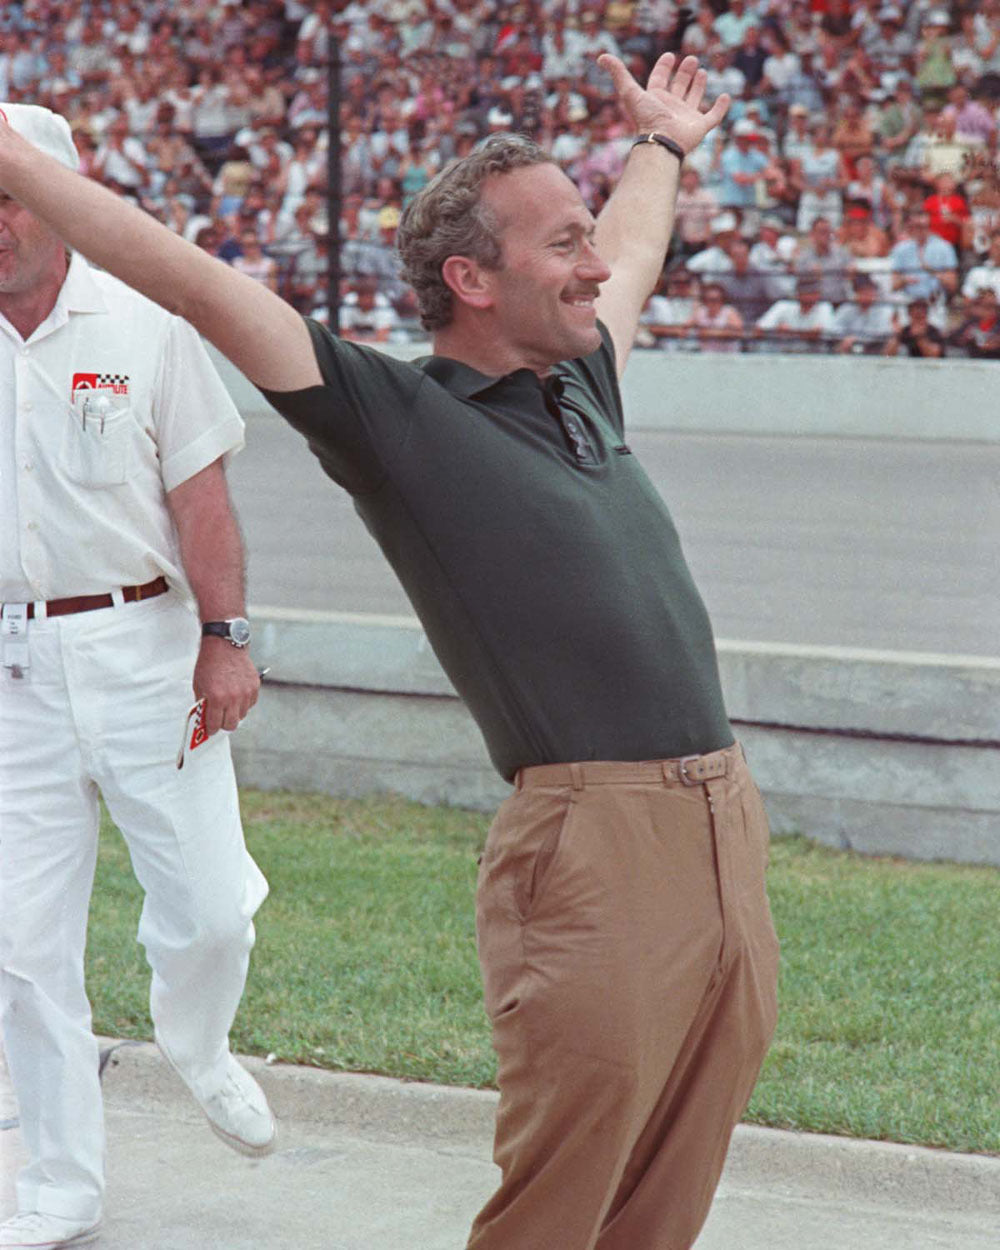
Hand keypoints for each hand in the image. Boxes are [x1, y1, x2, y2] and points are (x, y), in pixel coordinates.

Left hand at [192, 638, 260, 734]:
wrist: (224, 645)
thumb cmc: (209, 663)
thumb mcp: (199, 685)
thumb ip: (203, 702)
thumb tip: (206, 716)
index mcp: (217, 698)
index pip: (215, 724)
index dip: (211, 729)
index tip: (210, 730)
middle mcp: (233, 698)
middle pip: (231, 724)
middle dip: (223, 724)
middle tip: (219, 720)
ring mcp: (246, 692)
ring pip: (242, 715)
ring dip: (235, 713)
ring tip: (228, 704)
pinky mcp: (254, 686)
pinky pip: (251, 703)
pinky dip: (244, 703)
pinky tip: (237, 695)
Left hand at [597, 51, 729, 154]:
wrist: (662, 142)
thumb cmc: (647, 118)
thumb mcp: (630, 92)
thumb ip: (618, 74)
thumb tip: (601, 57)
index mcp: (656, 100)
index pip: (659, 80)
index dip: (663, 67)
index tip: (669, 56)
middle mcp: (671, 108)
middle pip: (678, 87)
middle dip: (684, 73)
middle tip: (691, 59)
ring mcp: (686, 117)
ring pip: (694, 99)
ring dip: (699, 85)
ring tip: (702, 71)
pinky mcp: (700, 127)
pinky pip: (713, 117)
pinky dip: (721, 108)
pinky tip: (725, 96)